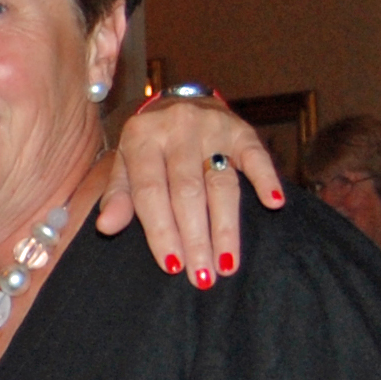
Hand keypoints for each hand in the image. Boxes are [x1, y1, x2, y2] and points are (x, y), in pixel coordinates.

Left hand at [99, 96, 283, 286]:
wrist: (178, 102)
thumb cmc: (148, 147)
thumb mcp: (123, 165)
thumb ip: (117, 196)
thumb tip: (106, 227)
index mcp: (142, 139)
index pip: (151, 192)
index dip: (162, 231)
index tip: (173, 266)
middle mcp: (177, 129)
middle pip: (188, 192)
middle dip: (196, 238)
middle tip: (204, 276)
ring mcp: (212, 127)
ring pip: (221, 182)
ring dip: (225, 226)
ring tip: (228, 263)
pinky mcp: (242, 129)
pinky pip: (256, 156)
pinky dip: (266, 179)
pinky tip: (274, 204)